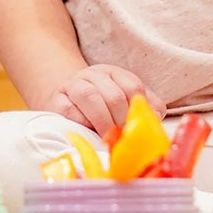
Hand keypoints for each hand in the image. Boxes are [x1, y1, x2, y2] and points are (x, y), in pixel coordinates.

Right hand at [42, 64, 166, 136]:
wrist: (62, 95)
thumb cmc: (98, 104)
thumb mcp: (122, 98)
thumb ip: (143, 107)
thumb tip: (156, 120)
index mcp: (114, 73)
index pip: (133, 86)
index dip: (138, 110)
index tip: (139, 130)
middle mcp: (94, 75)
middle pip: (113, 95)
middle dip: (122, 121)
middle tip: (125, 140)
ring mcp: (73, 85)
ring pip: (90, 97)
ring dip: (103, 122)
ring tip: (109, 139)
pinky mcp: (56, 100)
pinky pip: (69, 109)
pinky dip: (81, 122)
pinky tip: (87, 131)